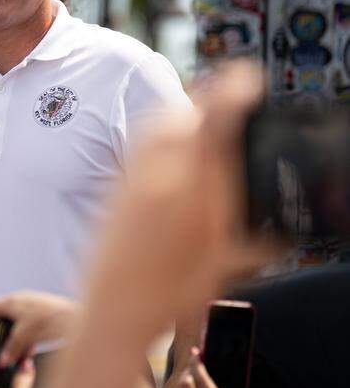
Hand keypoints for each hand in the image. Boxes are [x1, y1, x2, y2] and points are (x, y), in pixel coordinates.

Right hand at [0, 290, 78, 366]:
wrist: (73, 316)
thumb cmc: (48, 320)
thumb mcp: (25, 337)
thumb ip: (11, 349)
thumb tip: (1, 361)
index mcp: (9, 302)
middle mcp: (18, 299)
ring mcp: (30, 303)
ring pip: (14, 318)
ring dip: (11, 332)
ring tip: (14, 348)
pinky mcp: (41, 309)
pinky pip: (26, 321)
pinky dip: (24, 332)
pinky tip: (30, 346)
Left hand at [43, 63, 279, 387]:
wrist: (111, 309)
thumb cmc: (168, 293)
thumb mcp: (224, 262)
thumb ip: (251, 240)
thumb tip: (276, 235)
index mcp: (193, 184)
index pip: (215, 118)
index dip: (235, 91)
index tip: (249, 78)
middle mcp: (157, 171)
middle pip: (182, 113)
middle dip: (209, 97)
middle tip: (231, 95)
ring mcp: (129, 175)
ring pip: (157, 126)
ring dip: (181, 115)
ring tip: (201, 118)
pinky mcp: (112, 185)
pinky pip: (139, 145)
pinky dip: (159, 135)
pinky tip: (168, 148)